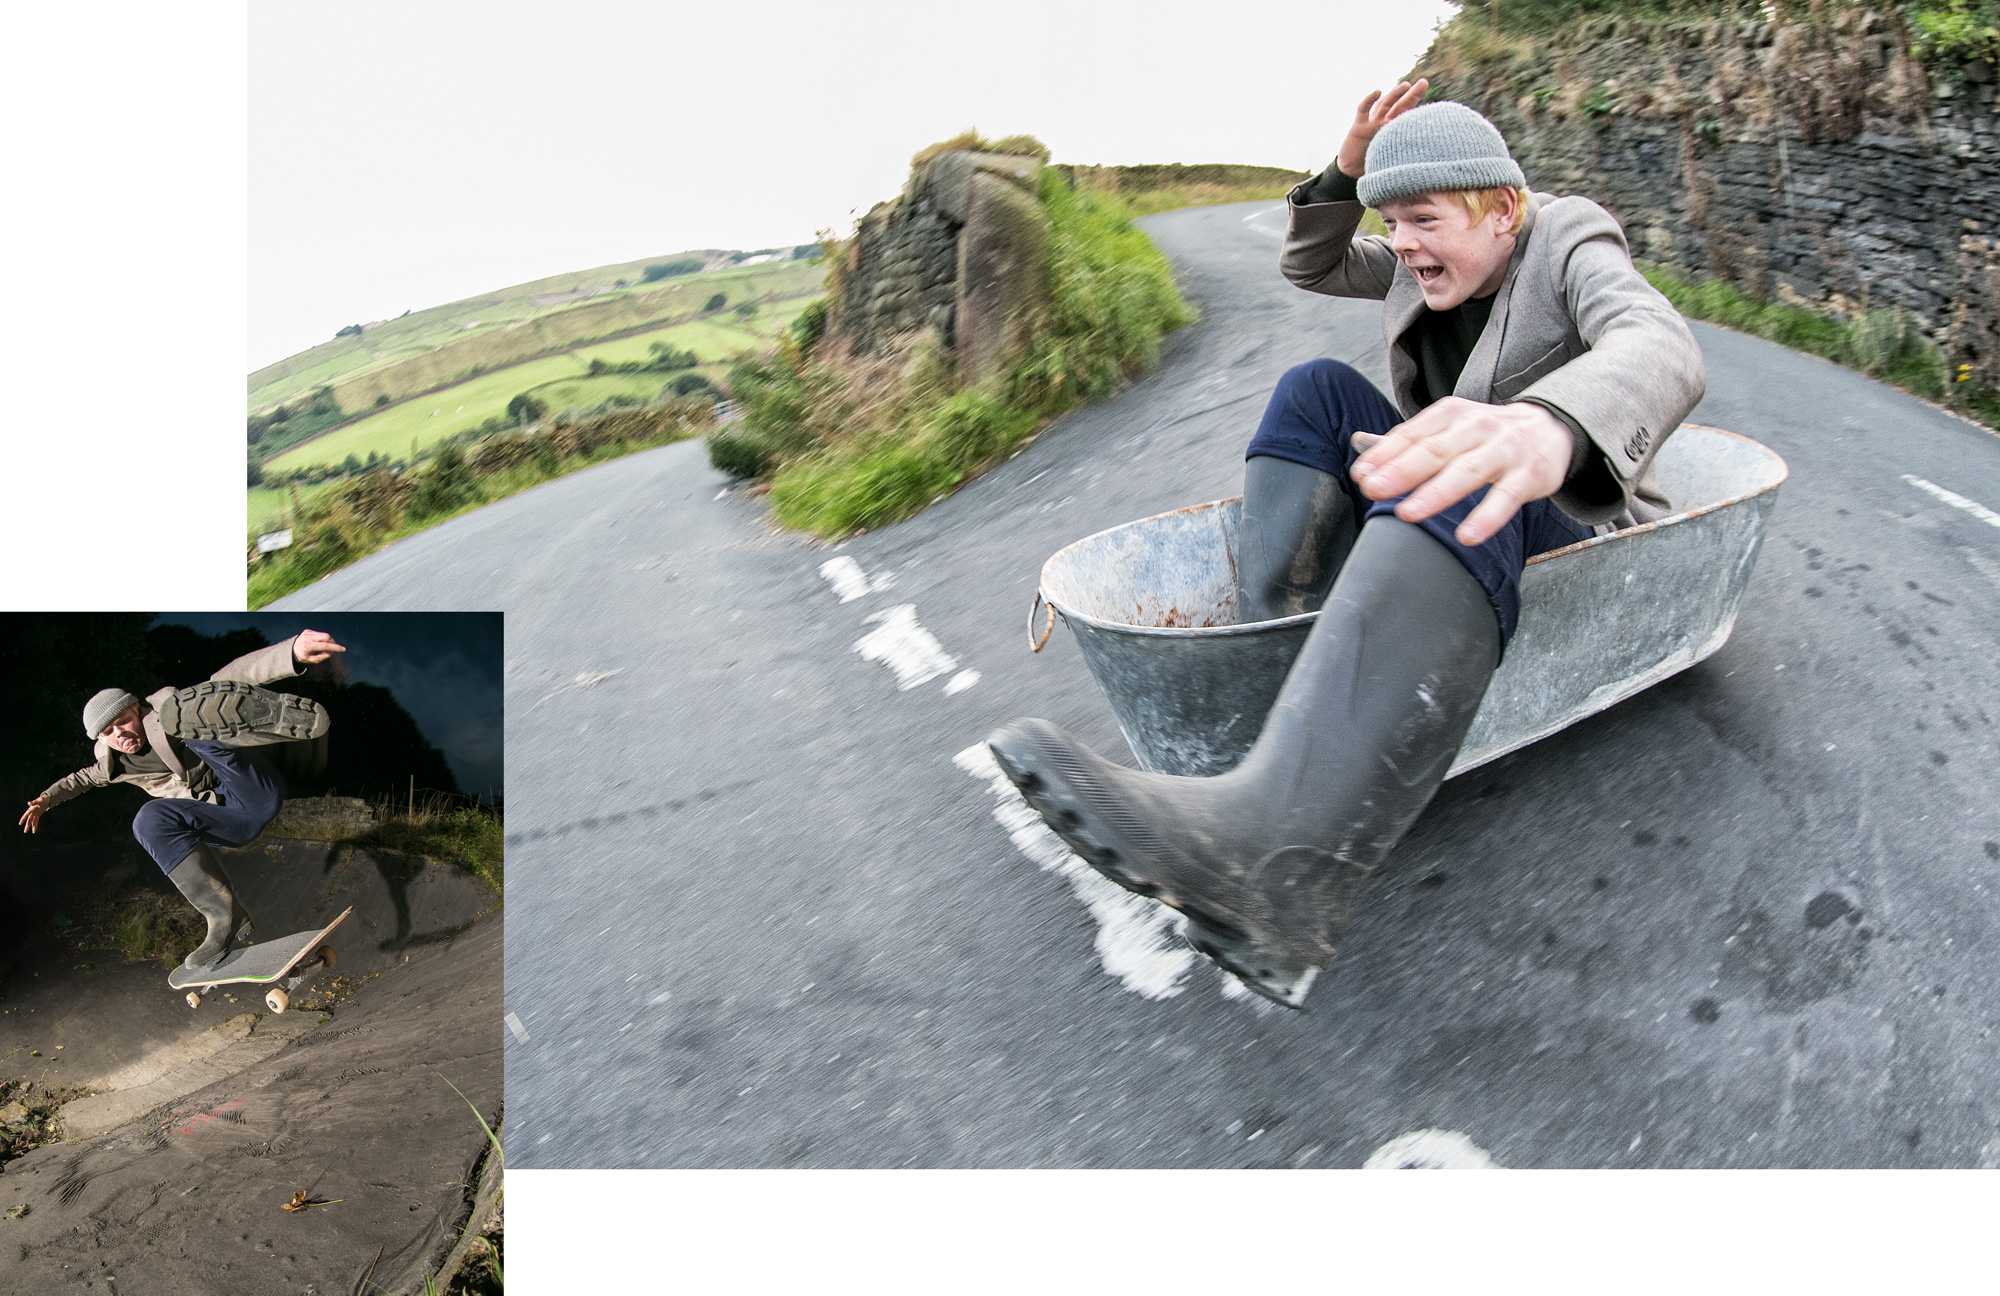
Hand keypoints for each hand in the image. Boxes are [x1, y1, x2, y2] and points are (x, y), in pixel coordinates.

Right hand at [20, 796, 48, 833]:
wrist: (46, 799)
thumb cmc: (42, 799)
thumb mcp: (39, 800)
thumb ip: (34, 802)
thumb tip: (28, 803)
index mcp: (31, 809)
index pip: (26, 815)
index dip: (23, 819)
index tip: (20, 823)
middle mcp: (32, 812)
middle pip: (29, 820)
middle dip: (27, 826)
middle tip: (25, 832)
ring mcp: (35, 814)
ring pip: (32, 821)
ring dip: (32, 827)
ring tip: (32, 832)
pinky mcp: (38, 815)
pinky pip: (36, 821)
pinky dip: (36, 825)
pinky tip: (35, 830)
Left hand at [293, 629, 346, 663]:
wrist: (292, 649)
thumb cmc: (303, 656)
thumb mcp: (312, 660)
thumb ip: (322, 657)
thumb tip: (331, 652)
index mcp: (308, 646)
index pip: (325, 645)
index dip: (335, 647)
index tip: (342, 649)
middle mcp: (307, 638)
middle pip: (326, 636)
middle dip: (333, 642)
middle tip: (335, 647)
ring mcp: (307, 633)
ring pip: (324, 634)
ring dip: (328, 640)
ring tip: (326, 646)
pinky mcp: (308, 630)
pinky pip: (320, 633)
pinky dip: (322, 638)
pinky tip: (319, 643)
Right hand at [1338, 77, 1428, 178]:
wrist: (1351, 174)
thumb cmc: (1371, 168)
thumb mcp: (1393, 162)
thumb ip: (1406, 156)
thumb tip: (1427, 162)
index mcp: (1393, 131)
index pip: (1407, 114)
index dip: (1417, 104)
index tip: (1429, 98)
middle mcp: (1383, 124)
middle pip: (1399, 106)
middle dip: (1411, 94)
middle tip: (1423, 83)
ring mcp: (1371, 124)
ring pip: (1384, 105)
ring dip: (1395, 94)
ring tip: (1406, 86)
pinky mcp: (1358, 127)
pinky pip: (1363, 110)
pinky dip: (1369, 100)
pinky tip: (1377, 92)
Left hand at [1351, 399, 1573, 546]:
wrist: (1550, 428)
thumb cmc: (1486, 435)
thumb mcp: (1448, 429)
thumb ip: (1408, 442)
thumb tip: (1360, 450)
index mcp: (1450, 415)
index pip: (1412, 434)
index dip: (1385, 455)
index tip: (1361, 476)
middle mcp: (1476, 427)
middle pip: (1435, 450)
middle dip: (1402, 471)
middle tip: (1373, 490)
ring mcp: (1504, 450)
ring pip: (1467, 471)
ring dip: (1436, 493)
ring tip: (1408, 513)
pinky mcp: (1529, 474)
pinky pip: (1506, 497)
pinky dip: (1487, 517)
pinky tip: (1467, 536)